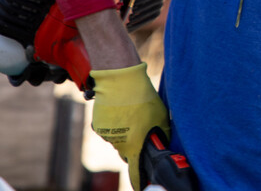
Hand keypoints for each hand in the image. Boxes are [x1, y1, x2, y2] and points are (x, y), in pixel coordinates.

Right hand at [90, 62, 170, 190]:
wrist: (120, 80)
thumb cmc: (143, 98)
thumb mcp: (160, 118)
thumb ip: (160, 135)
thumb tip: (162, 143)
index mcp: (134, 145)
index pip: (136, 173)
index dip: (139, 179)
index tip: (142, 184)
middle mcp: (118, 144)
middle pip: (126, 154)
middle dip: (134, 148)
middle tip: (142, 133)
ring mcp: (106, 134)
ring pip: (117, 141)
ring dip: (124, 134)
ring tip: (132, 117)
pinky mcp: (98, 124)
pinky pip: (109, 130)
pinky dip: (114, 125)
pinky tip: (122, 112)